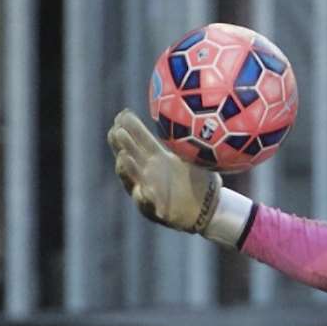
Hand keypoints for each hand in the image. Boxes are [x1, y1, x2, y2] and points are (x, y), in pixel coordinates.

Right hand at [107, 108, 221, 233]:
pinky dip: (144, 199)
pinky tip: (142, 192)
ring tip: (124, 158)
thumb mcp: (191, 158)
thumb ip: (185, 141)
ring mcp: (149, 192)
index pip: (139, 140)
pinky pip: (147, 207)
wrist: (209, 208)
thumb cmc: (198, 180)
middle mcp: (147, 173)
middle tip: (117, 132)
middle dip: (122, 145)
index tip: (122, 115)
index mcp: (156, 158)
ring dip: (127, 170)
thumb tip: (190, 114)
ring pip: (132, 181)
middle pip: (129, 157)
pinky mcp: (157, 212)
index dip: (130, 128)